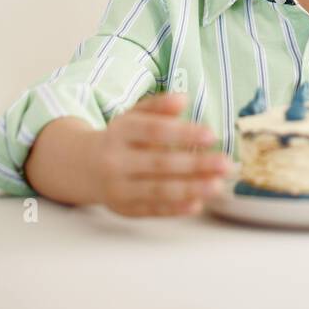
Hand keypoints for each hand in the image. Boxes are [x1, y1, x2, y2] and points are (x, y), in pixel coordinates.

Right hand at [91, 92, 235, 216]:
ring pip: (157, 190)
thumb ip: (158, 106)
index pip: (154, 131)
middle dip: (195, 165)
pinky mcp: (123, 209)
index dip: (183, 133)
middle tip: (226, 164)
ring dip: (191, 189)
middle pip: (159, 164)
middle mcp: (116, 161)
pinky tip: (198, 204)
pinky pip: (152, 210)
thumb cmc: (119, 138)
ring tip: (217, 185)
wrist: (82, 167)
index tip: (211, 135)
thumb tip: (183, 98)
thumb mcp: (133, 115)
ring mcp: (118, 188)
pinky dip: (175, 209)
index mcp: (121, 132)